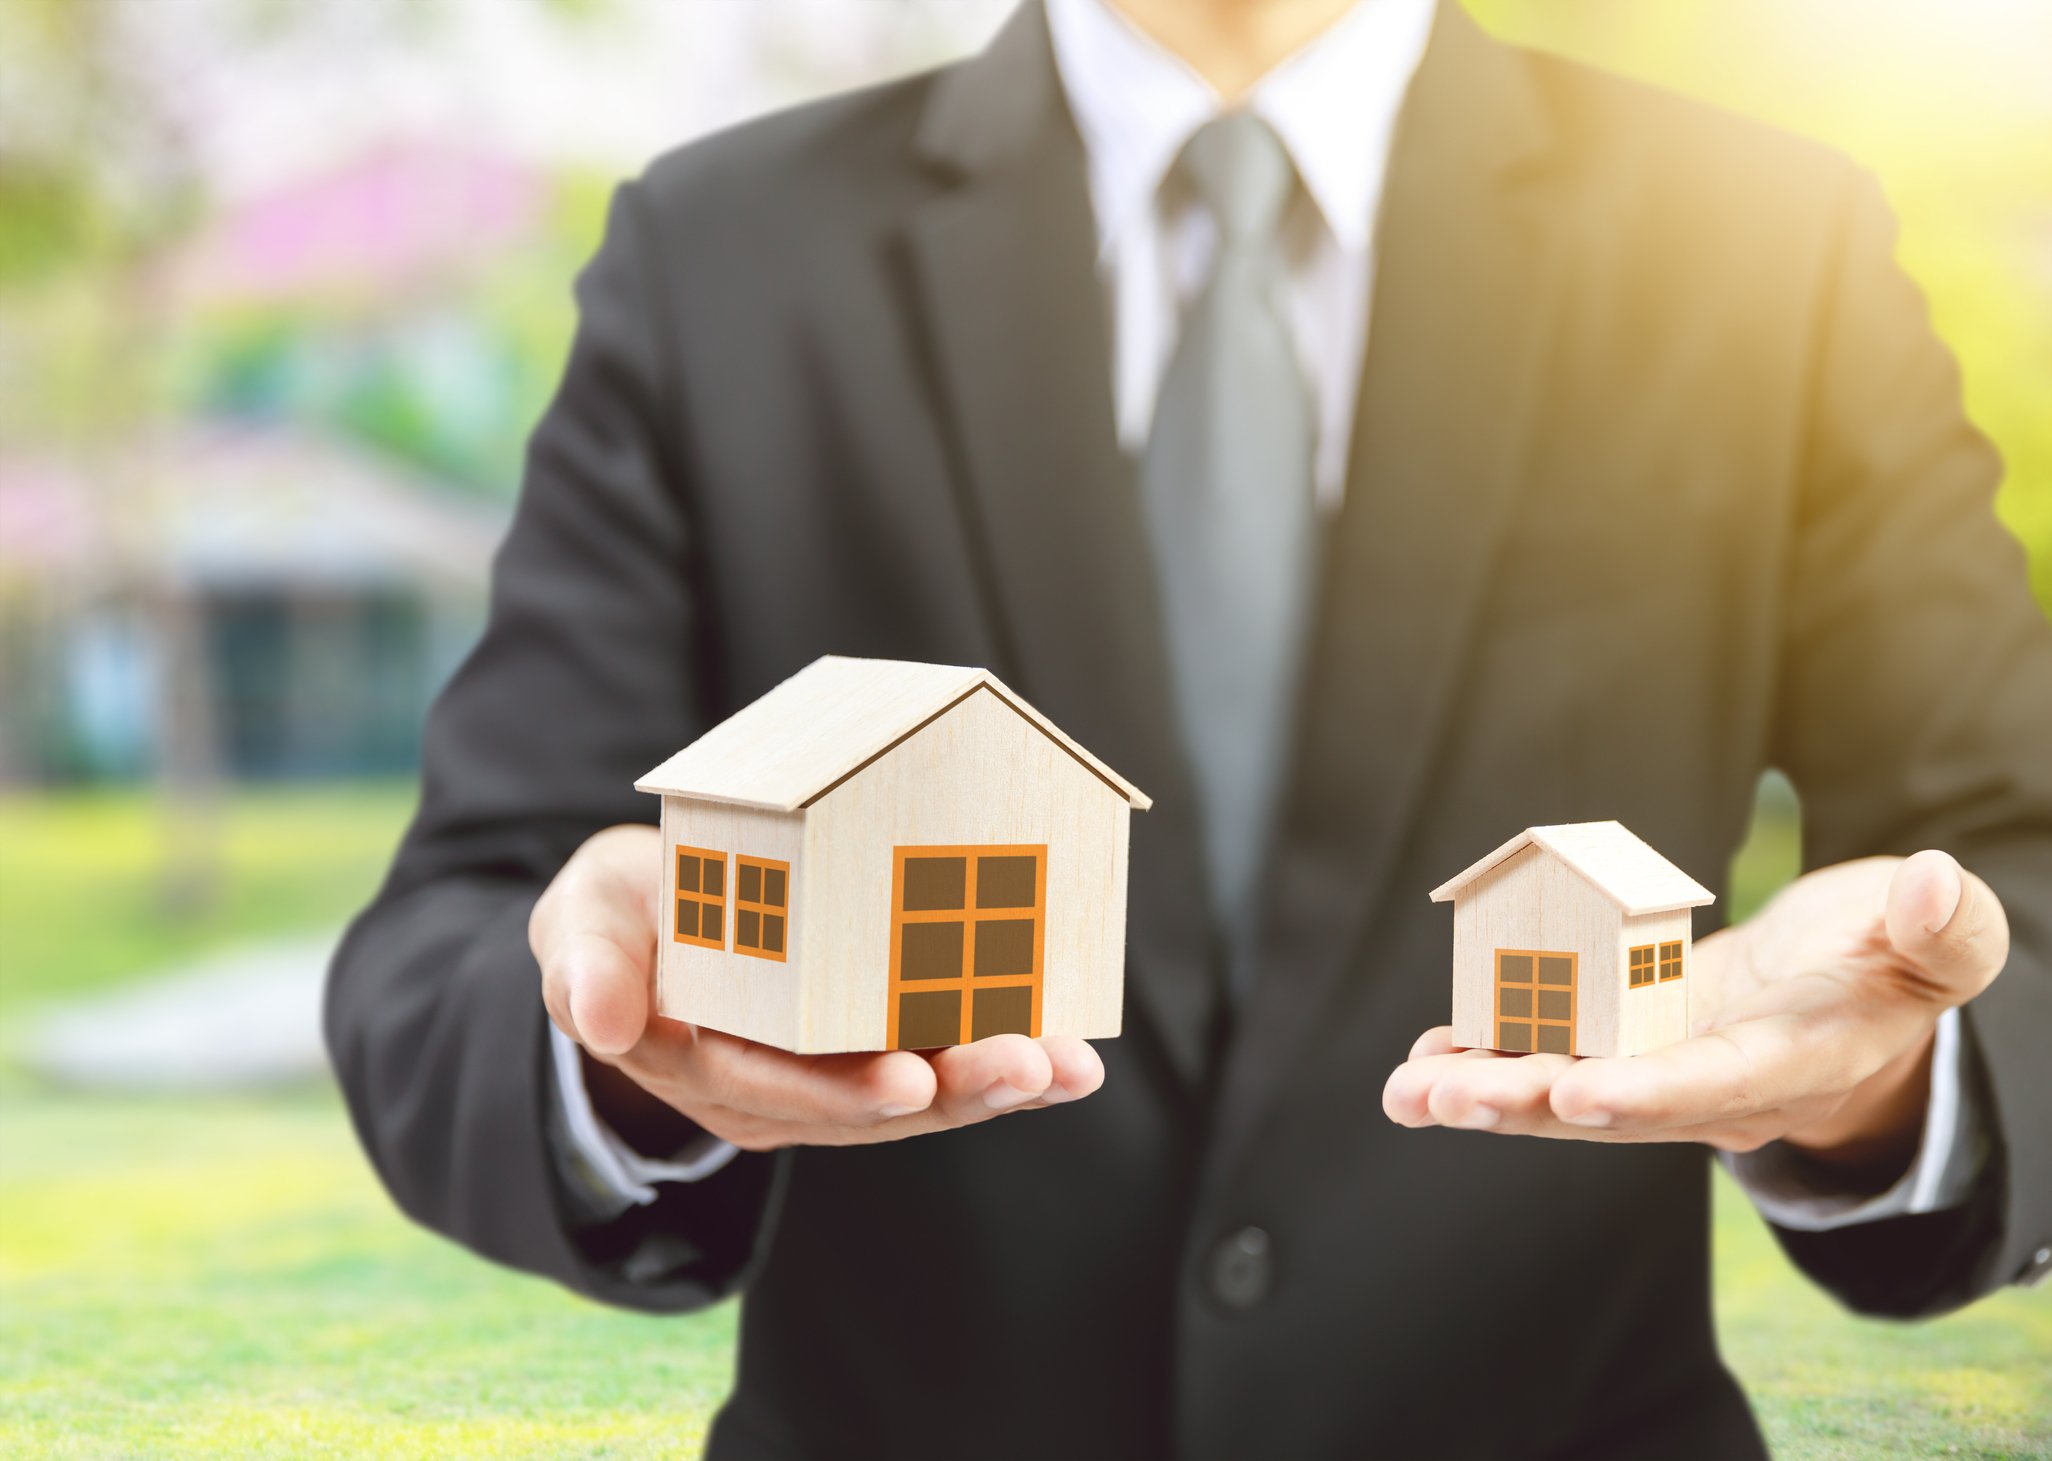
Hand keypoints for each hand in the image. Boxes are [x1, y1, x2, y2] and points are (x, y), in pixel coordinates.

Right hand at [530, 824, 1103, 1152]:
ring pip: (919, 1093)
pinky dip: (1004, 1054)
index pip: (774, 1086)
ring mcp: (827, 1074)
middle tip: (1027, 1065)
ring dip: (997, 1082)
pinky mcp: (872, 1048)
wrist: (646, 926)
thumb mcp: (580, 925)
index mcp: (699, 1063)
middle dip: (955, 1091)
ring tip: (1068, 1065)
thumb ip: (585, 966)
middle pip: (868, 1104)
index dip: (842, 1090)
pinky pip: (941, 1060)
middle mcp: (773, 1088)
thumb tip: (598, 1019)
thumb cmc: (617, 919)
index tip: (911, 1080)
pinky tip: (1071, 1053)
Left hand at [1383, 851, 2006, 1172]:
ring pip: (1564, 1090)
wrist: (1850, 990)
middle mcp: (1714, 1084)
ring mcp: (1661, 1068)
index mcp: (1794, 1061)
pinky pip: (1550, 1058)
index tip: (1580, 1094)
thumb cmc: (1895, 960)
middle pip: (1612, 1105)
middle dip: (1525, 1103)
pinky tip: (1426, 1061)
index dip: (1649, 1094)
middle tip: (1443, 1098)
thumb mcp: (1941, 945)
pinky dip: (1489, 1059)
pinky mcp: (1624, 1042)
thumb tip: (1938, 883)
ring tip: (1407, 1091)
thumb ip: (1946, 931)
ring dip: (1485, 1092)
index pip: (1716, 1085)